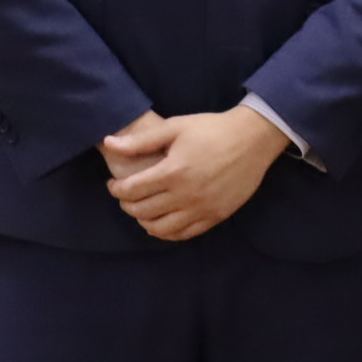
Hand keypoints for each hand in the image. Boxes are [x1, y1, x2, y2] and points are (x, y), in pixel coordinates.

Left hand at [103, 107, 289, 241]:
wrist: (253, 139)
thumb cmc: (212, 129)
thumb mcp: (175, 127)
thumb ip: (141, 140)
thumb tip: (108, 143)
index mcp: (173, 172)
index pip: (132, 190)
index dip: (116, 189)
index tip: (114, 184)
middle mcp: (185, 195)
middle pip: (143, 211)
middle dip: (127, 205)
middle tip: (126, 196)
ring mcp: (202, 209)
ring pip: (161, 229)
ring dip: (144, 222)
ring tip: (143, 210)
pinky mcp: (215, 216)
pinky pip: (184, 234)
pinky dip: (167, 232)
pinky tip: (163, 221)